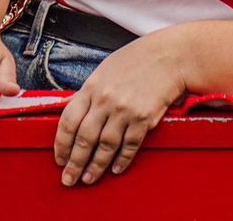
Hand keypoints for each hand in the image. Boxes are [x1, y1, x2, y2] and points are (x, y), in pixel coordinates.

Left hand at [53, 33, 184, 185]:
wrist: (172, 55)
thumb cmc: (139, 59)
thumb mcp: (106, 70)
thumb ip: (90, 93)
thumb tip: (76, 117)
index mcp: (91, 87)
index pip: (67, 123)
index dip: (61, 145)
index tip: (60, 159)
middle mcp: (105, 101)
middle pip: (84, 140)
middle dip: (75, 163)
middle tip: (69, 179)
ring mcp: (125, 110)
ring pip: (105, 146)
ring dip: (96, 166)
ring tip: (89, 179)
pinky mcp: (145, 118)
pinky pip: (130, 145)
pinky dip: (122, 160)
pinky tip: (116, 168)